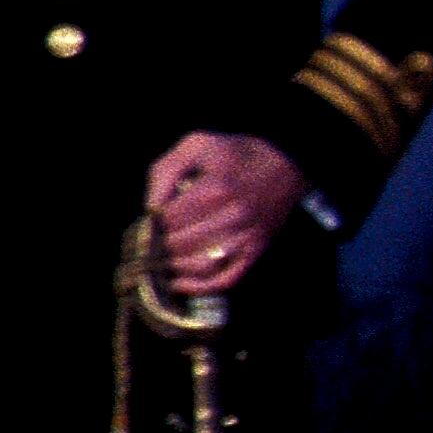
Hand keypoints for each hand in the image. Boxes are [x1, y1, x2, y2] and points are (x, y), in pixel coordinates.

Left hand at [143, 133, 308, 296]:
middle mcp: (232, 217)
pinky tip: (180, 283)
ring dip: (174, 268)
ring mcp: (246, 237)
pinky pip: (227, 279)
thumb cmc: (237, 154)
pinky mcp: (256, 250)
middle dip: (158, 246)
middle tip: (148, 245)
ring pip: (201, 265)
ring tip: (160, 263)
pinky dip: (200, 287)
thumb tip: (150, 207)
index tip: (145, 224)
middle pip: (181, 244)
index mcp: (215, 190)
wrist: (287, 164)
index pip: (168, 219)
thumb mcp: (197, 145)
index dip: (150, 224)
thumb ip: (166, 170)